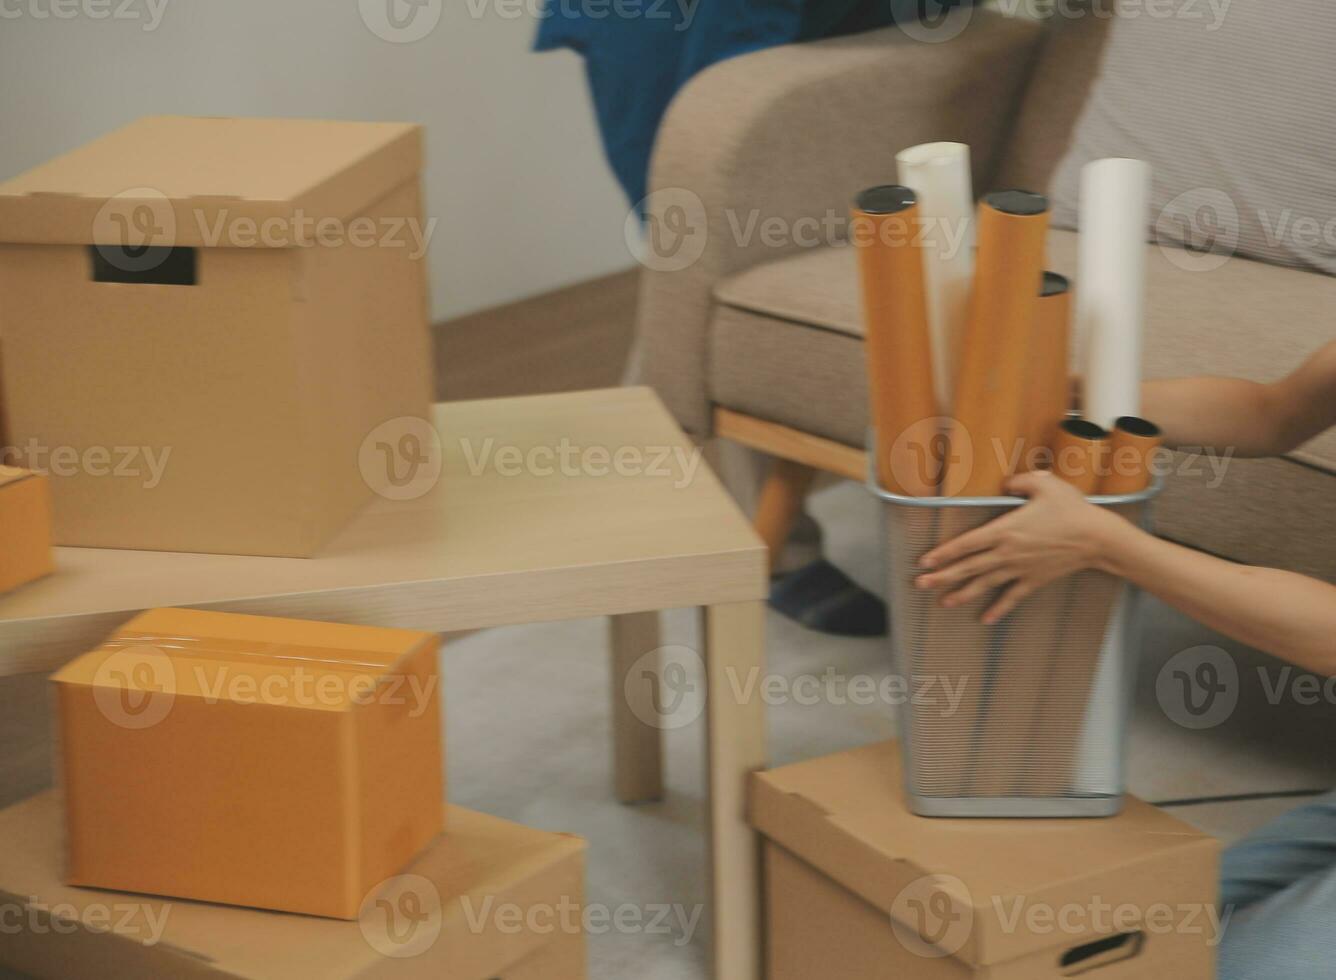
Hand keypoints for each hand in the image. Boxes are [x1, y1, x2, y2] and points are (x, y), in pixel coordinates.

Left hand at [914, 470, 1123, 623]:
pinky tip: (985, 619)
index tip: (925, 561)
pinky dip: (999, 609)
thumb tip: (1006, 483)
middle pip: (969, 567)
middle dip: (942, 577)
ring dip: (963, 594)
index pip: (966, 544)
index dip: (944, 553)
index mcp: (1005, 530)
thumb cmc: (1071, 509)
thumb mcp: (1044, 484)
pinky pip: (1012, 597)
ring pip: (985, 584)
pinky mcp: (1034, 580)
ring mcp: (1020, 569)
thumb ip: (1020, 481)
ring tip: (943, 603)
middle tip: (920, 585)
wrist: (1097, 538)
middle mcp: (1008, 553)